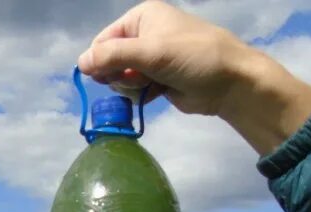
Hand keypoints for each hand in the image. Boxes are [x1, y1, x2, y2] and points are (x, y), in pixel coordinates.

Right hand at [78, 0, 310, 154]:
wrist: (230, 82)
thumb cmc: (193, 57)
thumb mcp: (151, 52)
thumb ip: (113, 56)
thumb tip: (79, 63)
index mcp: (142, 17)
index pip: (104, 39)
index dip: (100, 59)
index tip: (104, 76)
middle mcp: (145, 35)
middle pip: (110, 59)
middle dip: (117, 73)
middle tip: (134, 78)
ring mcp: (152, 59)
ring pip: (121, 76)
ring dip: (129, 85)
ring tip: (147, 85)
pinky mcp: (158, 80)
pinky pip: (135, 88)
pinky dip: (139, 94)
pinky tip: (151, 95)